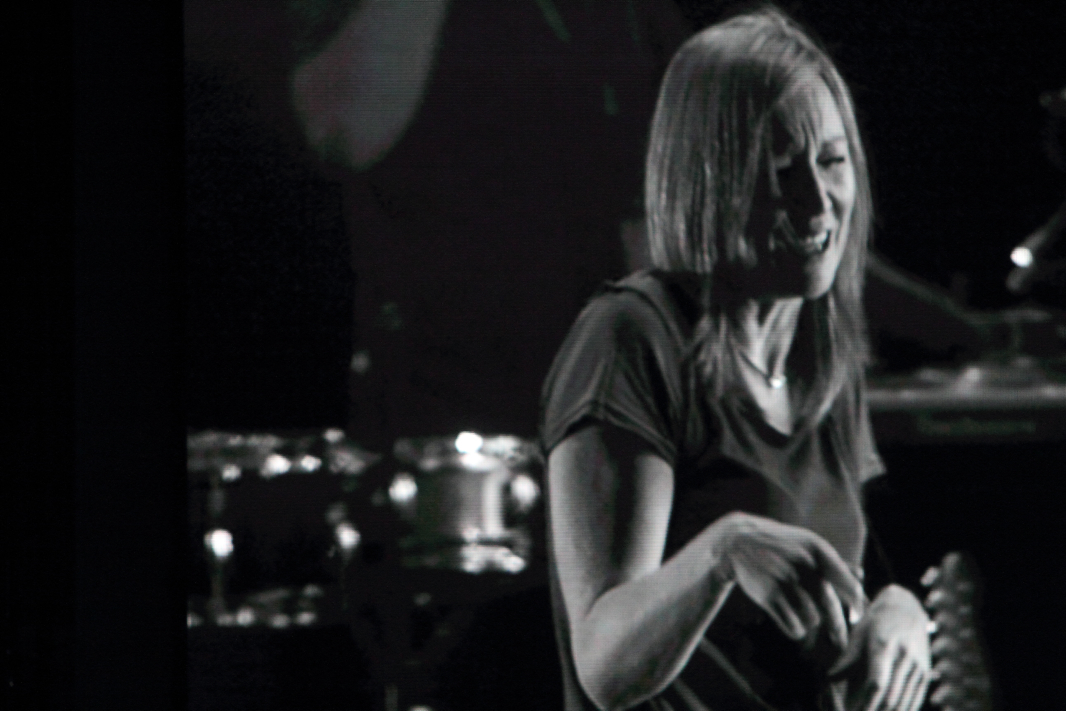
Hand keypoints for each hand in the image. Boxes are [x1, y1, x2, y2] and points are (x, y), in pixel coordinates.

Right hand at [717, 513, 865, 654]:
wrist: (738, 541)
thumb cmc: (782, 545)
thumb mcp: (808, 545)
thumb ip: (835, 563)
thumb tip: (861, 579)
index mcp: (819, 551)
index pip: (850, 586)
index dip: (858, 606)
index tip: (856, 618)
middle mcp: (803, 565)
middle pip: (831, 607)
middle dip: (839, 628)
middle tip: (842, 642)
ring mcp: (784, 580)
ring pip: (812, 619)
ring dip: (811, 622)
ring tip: (804, 615)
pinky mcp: (768, 595)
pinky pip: (793, 626)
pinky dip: (795, 629)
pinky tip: (792, 621)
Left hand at [830, 584, 930, 710]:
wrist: (906, 608)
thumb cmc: (875, 622)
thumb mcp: (858, 634)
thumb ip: (846, 658)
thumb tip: (828, 678)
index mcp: (884, 646)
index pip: (877, 683)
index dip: (867, 704)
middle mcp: (904, 657)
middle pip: (892, 697)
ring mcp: (918, 666)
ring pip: (905, 701)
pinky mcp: (926, 672)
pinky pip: (916, 698)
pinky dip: (905, 710)